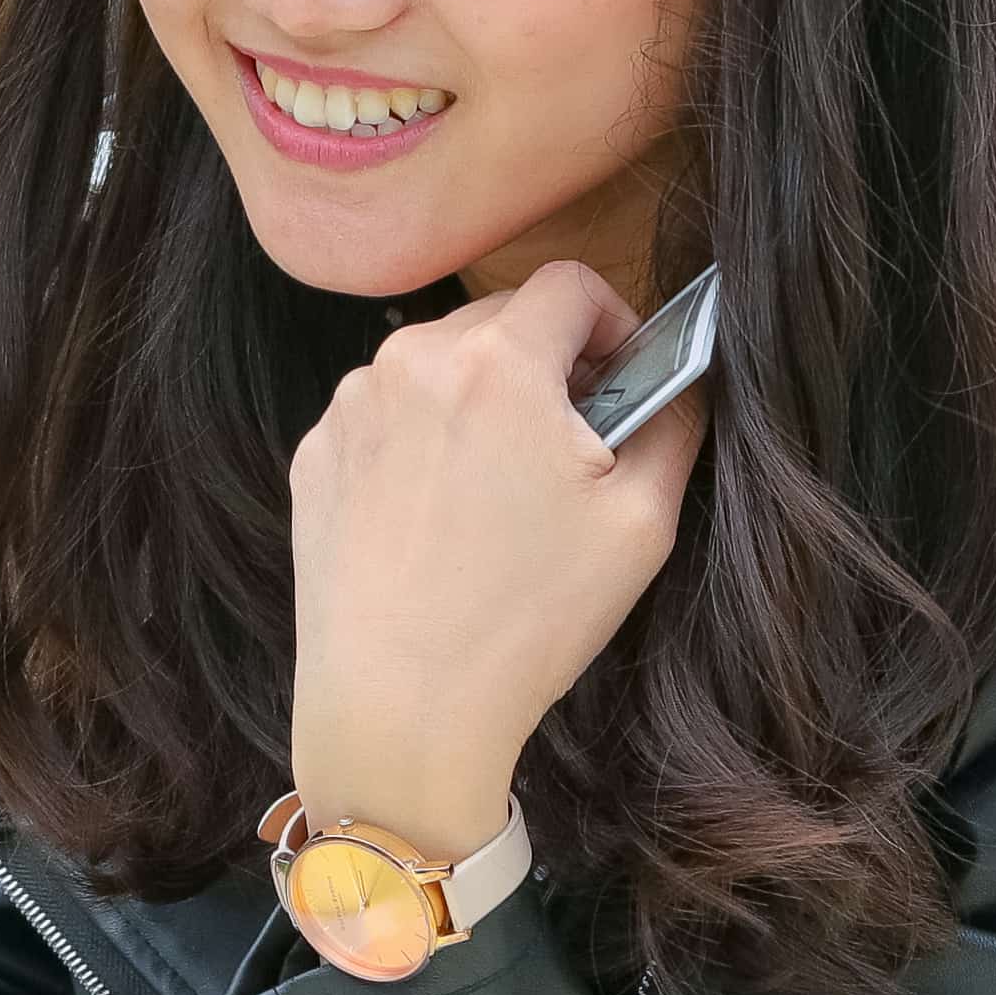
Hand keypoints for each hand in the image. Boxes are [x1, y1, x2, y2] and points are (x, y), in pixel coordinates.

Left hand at [284, 263, 706, 860]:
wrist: (397, 709)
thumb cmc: (526, 620)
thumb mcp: (640, 523)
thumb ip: (674, 421)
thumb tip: (682, 377)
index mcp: (498, 363)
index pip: (569, 284)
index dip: (611, 323)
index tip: (620, 379)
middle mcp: (411, 363)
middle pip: (498, 320)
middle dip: (543, 366)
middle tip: (567, 452)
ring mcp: (350, 409)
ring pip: (435, 367)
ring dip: (477, 402)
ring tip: (497, 495)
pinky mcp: (313, 458)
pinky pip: (384, 418)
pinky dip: (419, 444)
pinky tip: (438, 522)